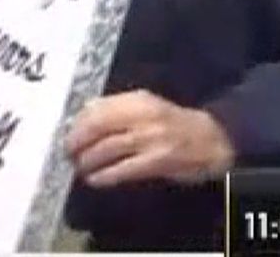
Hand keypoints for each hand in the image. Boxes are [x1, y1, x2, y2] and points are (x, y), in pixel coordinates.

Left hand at [64, 90, 234, 187]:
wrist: (211, 139)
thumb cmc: (172, 123)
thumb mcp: (147, 106)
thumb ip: (117, 108)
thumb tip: (82, 114)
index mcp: (138, 99)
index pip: (97, 108)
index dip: (78, 123)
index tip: (67, 134)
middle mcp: (142, 115)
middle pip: (98, 127)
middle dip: (77, 142)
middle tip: (68, 153)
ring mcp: (150, 138)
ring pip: (107, 149)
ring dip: (88, 161)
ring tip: (79, 168)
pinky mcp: (157, 161)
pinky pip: (123, 169)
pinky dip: (105, 176)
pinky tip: (95, 180)